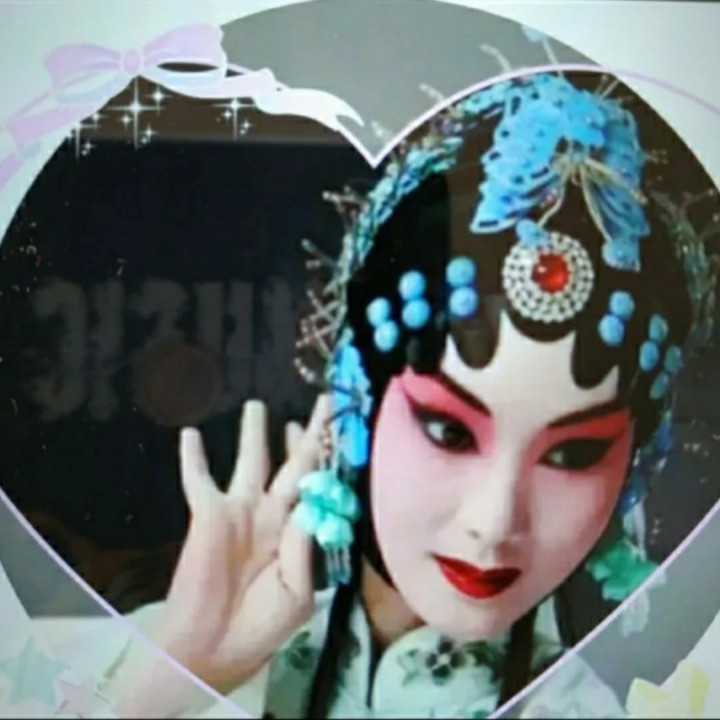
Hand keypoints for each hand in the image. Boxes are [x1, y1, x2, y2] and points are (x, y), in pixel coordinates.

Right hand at [153, 395, 329, 691]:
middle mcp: (273, 513)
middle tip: (322, 403)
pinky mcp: (207, 514)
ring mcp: (240, 511)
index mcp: (299, 531)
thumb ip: (305, 546)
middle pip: (294, 464)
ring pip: (250, 461)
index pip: (320, 486)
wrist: (213, 647)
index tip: (343, 430)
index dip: (331, 460)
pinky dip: (192, 458)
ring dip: (253, 433)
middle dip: (308, 435)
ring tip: (256, 405)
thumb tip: (312, 504)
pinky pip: (198, 479)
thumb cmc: (263, 624)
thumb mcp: (297, 592)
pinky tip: (190, 434)